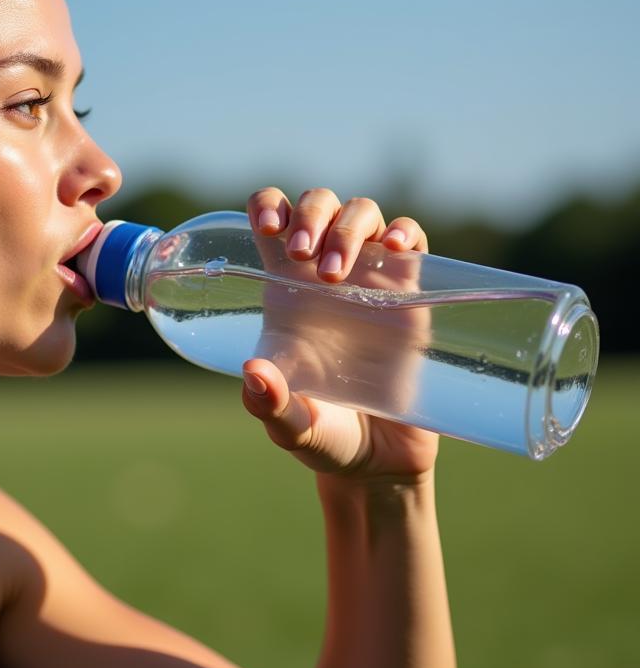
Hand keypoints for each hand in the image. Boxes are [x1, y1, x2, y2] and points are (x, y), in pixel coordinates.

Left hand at [240, 188, 438, 482]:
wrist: (378, 462)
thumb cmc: (324, 436)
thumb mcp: (289, 426)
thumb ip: (269, 405)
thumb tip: (254, 371)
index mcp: (284, 290)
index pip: (273, 220)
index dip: (269, 206)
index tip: (269, 226)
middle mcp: (325, 276)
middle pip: (319, 205)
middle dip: (309, 214)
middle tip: (302, 256)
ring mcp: (371, 280)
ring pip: (362, 214)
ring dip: (347, 227)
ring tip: (335, 272)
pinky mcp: (412, 296)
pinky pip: (413, 242)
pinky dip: (405, 231)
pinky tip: (396, 247)